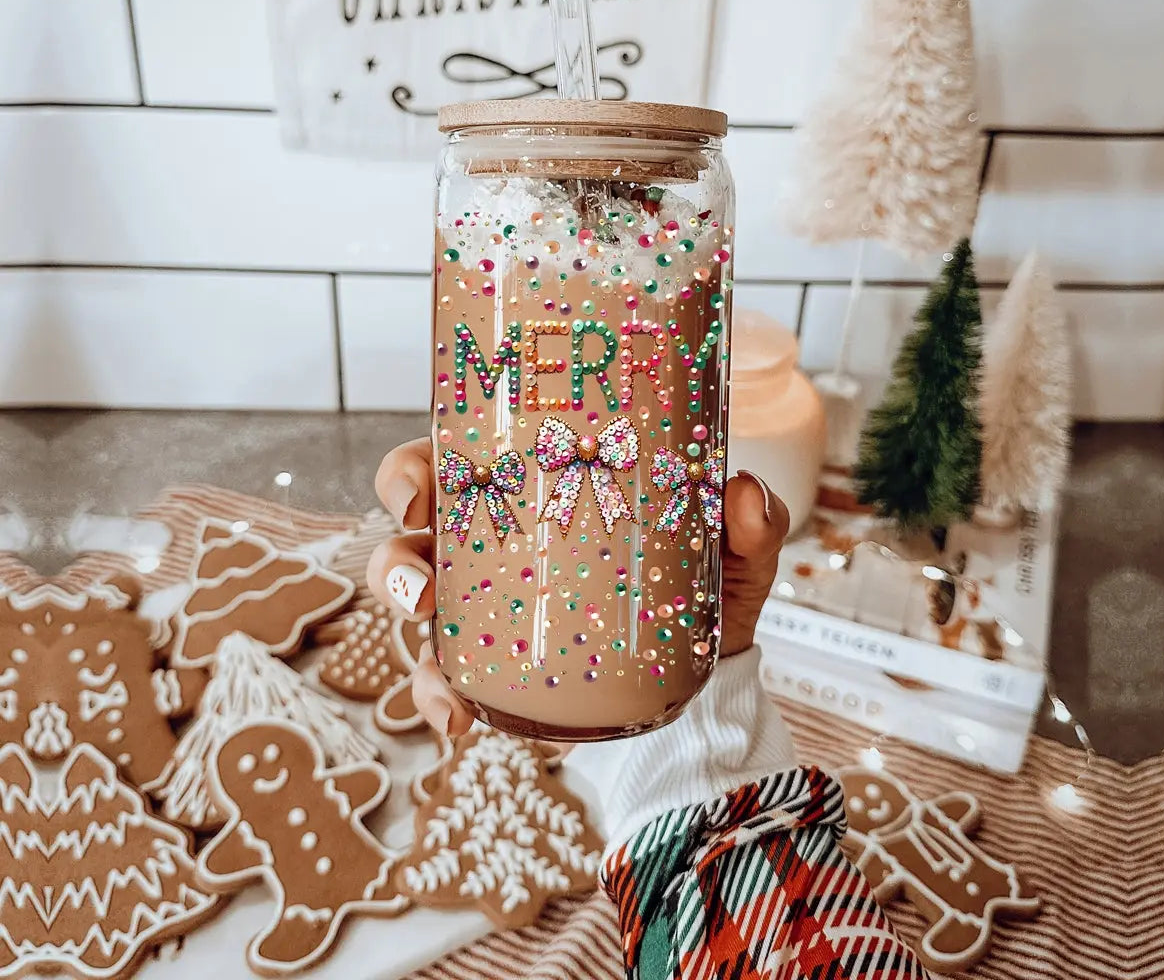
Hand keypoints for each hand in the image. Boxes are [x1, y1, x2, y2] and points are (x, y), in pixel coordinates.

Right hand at [367, 437, 788, 737]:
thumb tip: (742, 492)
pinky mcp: (496, 671)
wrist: (704, 682)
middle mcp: (494, 545)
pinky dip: (438, 697)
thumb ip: (750, 523)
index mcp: (531, 495)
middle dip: (392, 545)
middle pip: (412, 530)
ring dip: (400, 614)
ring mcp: (486, 611)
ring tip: (424, 628)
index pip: (456, 463)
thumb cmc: (697, 591)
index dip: (416, 469)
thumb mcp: (730, 555)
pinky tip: (455, 720)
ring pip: (412, 599)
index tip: (422, 487)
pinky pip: (444, 680)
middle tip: (418, 571)